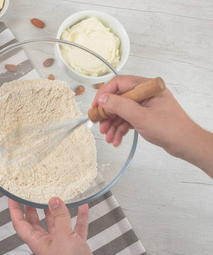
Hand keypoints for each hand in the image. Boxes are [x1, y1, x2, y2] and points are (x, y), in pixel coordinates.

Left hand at [9, 198, 105, 254]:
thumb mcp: (63, 237)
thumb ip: (59, 217)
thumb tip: (54, 200)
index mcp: (37, 242)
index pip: (20, 223)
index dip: (15, 210)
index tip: (12, 197)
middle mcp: (47, 242)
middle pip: (36, 222)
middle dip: (33, 208)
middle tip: (32, 194)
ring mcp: (61, 244)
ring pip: (56, 223)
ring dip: (56, 211)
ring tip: (56, 196)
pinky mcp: (75, 245)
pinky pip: (75, 228)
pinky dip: (78, 217)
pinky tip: (82, 207)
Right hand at [92, 75, 212, 176]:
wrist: (185, 144)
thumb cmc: (170, 128)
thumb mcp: (140, 116)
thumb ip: (119, 106)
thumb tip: (102, 99)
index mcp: (147, 87)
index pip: (119, 84)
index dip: (105, 94)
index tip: (95, 106)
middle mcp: (145, 94)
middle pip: (118, 99)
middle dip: (108, 115)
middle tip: (100, 125)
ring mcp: (145, 106)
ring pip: (122, 112)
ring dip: (113, 125)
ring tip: (108, 137)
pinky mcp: (145, 116)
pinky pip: (128, 120)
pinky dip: (120, 130)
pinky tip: (116, 140)